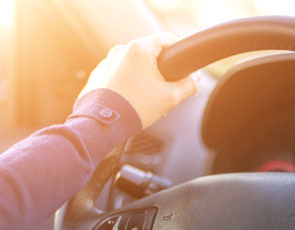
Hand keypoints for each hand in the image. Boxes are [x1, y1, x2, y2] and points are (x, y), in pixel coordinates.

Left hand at [79, 33, 198, 128]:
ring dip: (143, 80)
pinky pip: (118, 75)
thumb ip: (188, 85)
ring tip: (145, 102)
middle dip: (159, 73)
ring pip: (133, 66)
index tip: (182, 67)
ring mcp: (106, 62)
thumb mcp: (170, 98)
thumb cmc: (135, 109)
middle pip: (149, 55)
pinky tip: (130, 103)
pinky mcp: (98, 75)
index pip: (167, 39)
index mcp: (139, 49)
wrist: (103, 125)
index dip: (178, 52)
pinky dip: (127, 85)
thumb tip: (196, 78)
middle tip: (163, 92)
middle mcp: (120, 50)